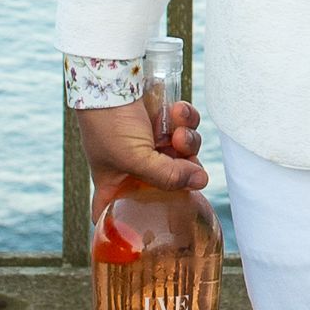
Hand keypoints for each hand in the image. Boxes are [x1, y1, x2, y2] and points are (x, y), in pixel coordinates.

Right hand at [78, 97, 208, 224]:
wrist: (110, 77)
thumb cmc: (108, 123)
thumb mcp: (135, 159)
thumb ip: (168, 177)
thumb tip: (201, 182)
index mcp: (114, 183)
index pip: (114, 214)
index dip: (127, 227)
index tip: (145, 231)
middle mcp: (132, 166)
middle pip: (168, 184)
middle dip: (181, 171)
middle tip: (180, 157)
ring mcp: (149, 142)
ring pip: (183, 154)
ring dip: (187, 141)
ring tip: (179, 131)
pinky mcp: (162, 120)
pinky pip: (186, 126)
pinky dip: (186, 119)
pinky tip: (178, 111)